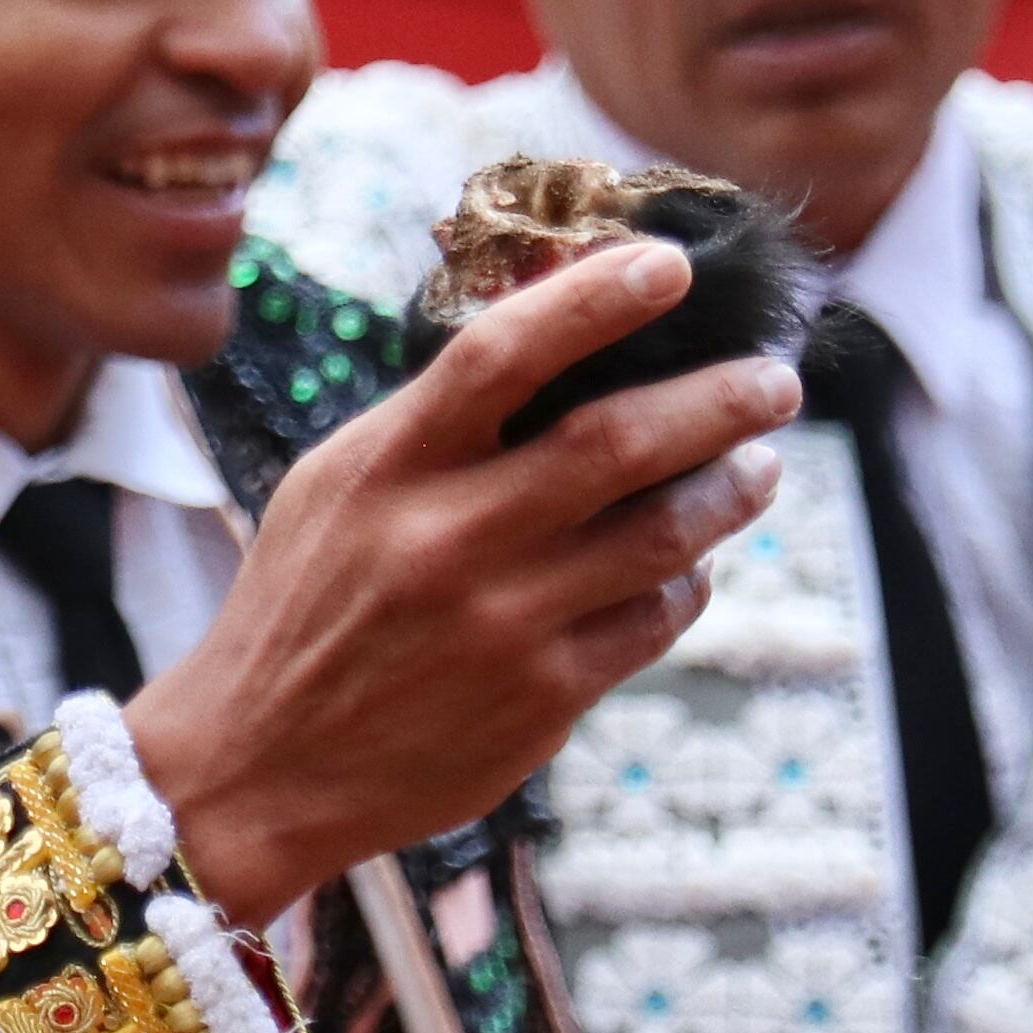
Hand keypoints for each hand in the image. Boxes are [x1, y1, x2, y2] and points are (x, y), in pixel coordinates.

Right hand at [126, 240, 794, 922]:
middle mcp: (447, 540)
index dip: (597, 297)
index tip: (671, 264)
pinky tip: (691, 561)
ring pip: (664, 536)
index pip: (504, 353)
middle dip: (721, 399)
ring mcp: (502, 624)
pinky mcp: (542, 700)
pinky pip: (654, 620)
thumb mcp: (335, 486)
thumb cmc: (304, 603)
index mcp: (388, 467)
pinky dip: (688, 581)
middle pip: (620, 442)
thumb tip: (557, 324)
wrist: (258, 768)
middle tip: (774, 379)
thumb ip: (435, 418)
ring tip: (760, 463)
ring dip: (732, 489)